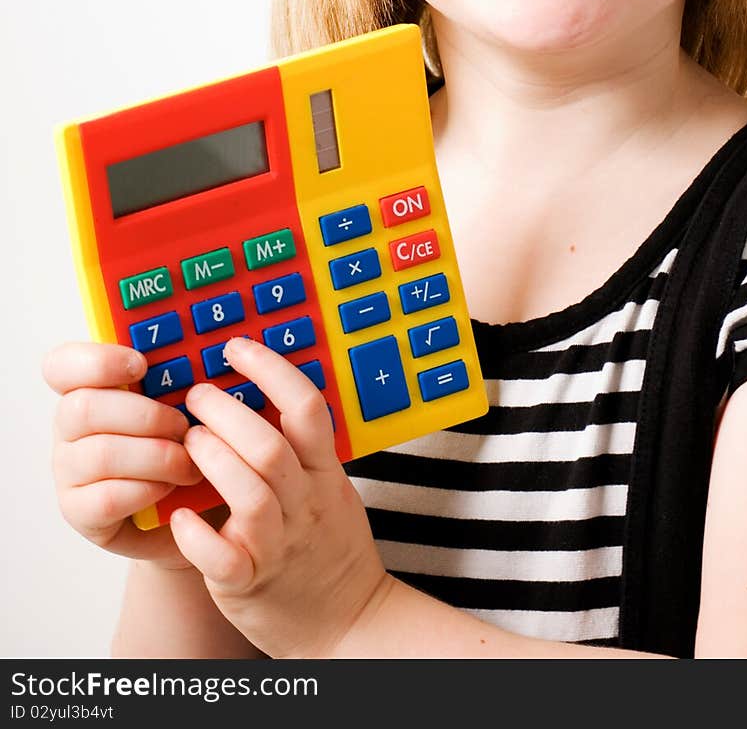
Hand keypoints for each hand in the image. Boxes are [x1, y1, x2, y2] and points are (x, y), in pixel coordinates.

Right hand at [43, 340, 206, 569]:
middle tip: (182, 426)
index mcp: (86, 388)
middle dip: (146, 415)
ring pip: (101, 455)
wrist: (188, 508)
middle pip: (83, 409)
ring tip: (189, 461)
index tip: (142, 366)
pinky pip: (109, 497)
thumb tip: (205, 348)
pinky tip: (171, 487)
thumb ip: (176, 372)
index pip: (61, 365)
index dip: (97, 361)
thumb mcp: (180, 400)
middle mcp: (69, 428)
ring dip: (157, 456)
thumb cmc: (182, 444)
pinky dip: (150, 489)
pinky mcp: (79, 512)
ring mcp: (68, 471)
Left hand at [167, 336, 391, 658]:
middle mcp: (305, 504)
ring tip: (187, 440)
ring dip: (212, 460)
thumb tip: (262, 386)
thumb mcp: (329, 485)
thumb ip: (303, 444)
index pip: (307, 409)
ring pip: (249, 495)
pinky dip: (197, 536)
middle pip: (270, 447)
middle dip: (227, 412)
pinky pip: (223, 559)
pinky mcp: (249, 584)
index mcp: (324, 473)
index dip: (271, 370)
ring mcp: (278, 545)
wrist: (346, 621)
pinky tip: (178, 516)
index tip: (237, 348)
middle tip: (197, 393)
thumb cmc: (325, 544)